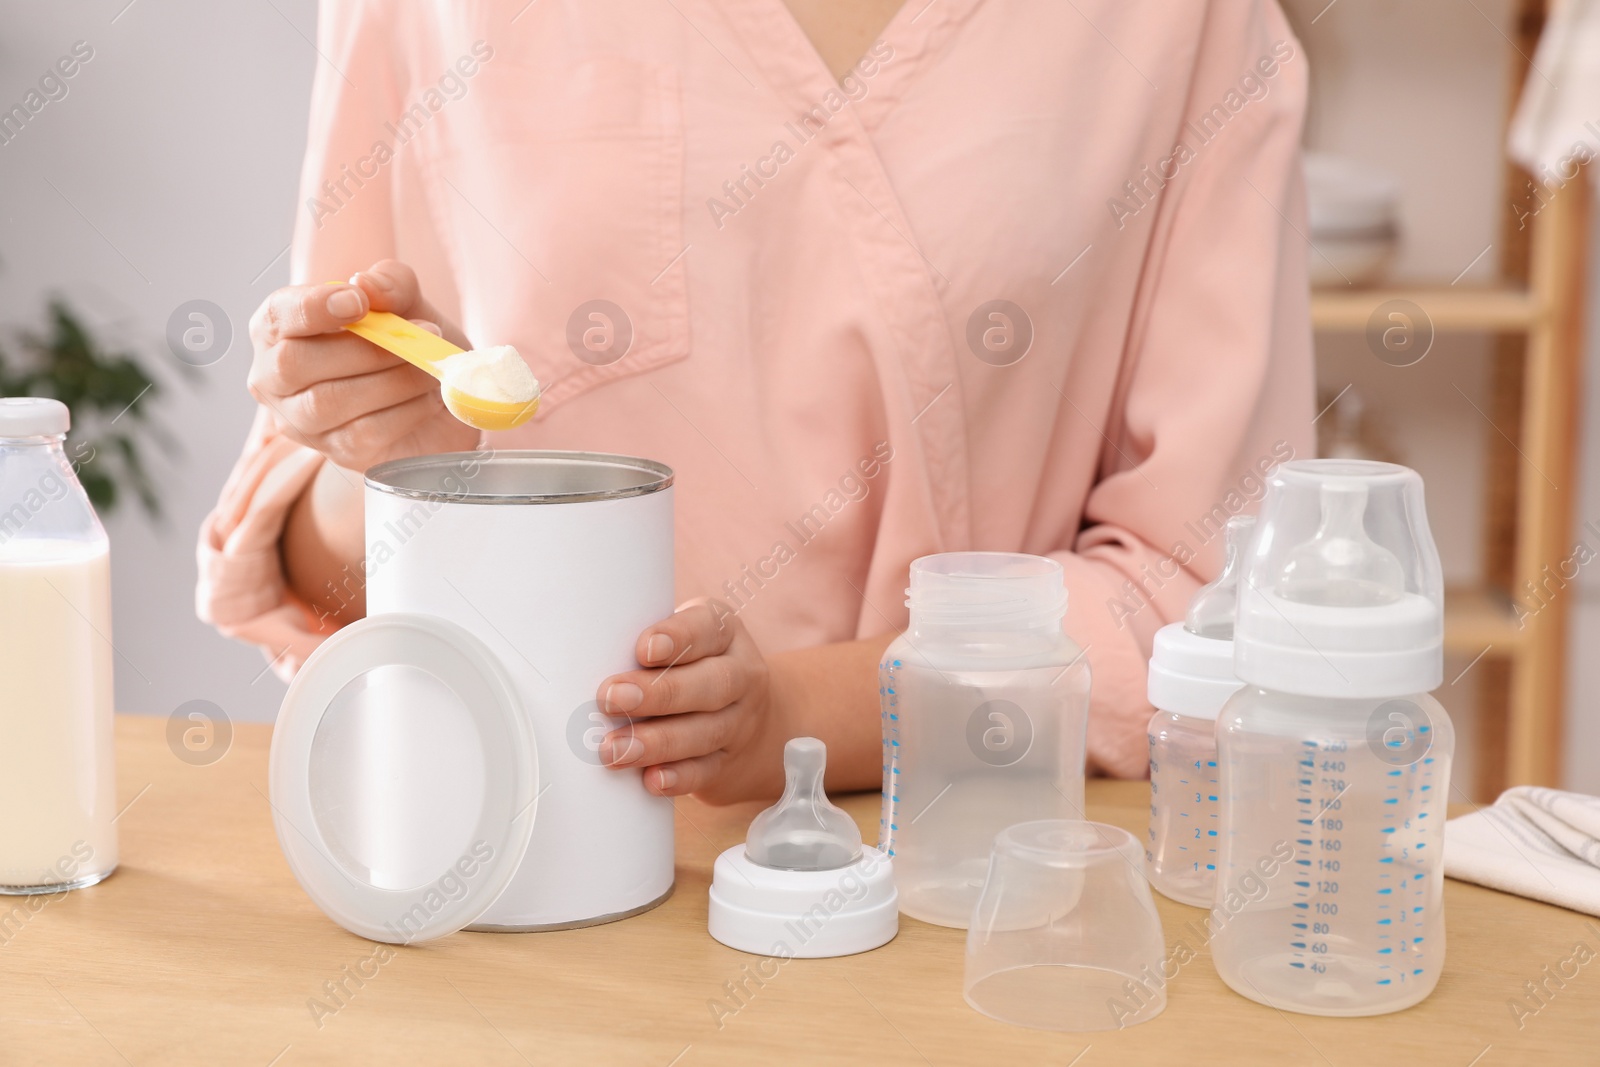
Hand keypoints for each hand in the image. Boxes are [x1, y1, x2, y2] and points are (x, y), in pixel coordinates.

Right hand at [247, 259, 478, 471]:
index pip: (276, 316)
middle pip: (294, 363)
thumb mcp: (409, 304)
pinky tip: (429, 398)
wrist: (444, 399)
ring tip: (431, 368)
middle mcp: (274, 378)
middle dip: (364, 349)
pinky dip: (405, 411)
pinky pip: (362, 432)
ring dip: (392, 380)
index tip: (358, 302)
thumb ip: (391, 284)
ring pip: (328, 401)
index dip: (311, 307)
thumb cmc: (408, 344)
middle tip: (422, 335)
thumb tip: (367, 284)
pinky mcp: (337, 453)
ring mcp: (301, 421)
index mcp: (278, 329)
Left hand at [595, 598, 770, 801]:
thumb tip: (579, 658)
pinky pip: (707, 771)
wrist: (755, 727)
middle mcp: (741, 676)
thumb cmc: (692, 670)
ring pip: (707, 731)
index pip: (709, 629)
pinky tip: (651, 780)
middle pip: (713, 683)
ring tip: (614, 749)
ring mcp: (739, 722)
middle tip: (610, 699)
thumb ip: (644, 646)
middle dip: (659, 693)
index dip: (679, 638)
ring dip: (657, 742)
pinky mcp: (729, 762)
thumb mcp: (683, 643)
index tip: (643, 649)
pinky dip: (679, 777)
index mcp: (724, 634)